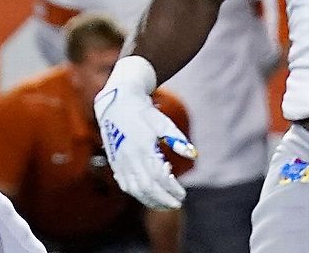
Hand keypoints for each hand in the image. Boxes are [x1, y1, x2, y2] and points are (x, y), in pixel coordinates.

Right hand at [94, 57, 196, 210]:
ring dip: (150, 200)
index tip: (183, 194)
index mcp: (143, 148)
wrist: (116, 104)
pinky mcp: (115, 163)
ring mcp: (120, 162)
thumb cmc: (144, 112)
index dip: (172, 189)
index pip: (159, 177)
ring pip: (135, 189)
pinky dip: (137, 193)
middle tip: (176, 204)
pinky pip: (125, 184)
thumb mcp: (162, 122)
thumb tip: (193, 154)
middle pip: (147, 188)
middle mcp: (130, 157)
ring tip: (164, 205)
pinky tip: (148, 195)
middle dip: (163, 200)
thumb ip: (177, 139)